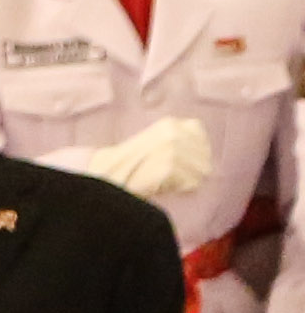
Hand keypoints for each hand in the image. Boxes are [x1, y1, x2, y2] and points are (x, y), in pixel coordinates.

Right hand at [75, 115, 214, 207]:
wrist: (104, 175)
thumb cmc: (132, 165)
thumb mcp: (157, 143)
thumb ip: (182, 144)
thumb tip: (207, 161)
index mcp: (171, 123)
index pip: (200, 136)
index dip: (193, 152)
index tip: (175, 161)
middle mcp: (174, 131)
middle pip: (205, 159)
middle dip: (189, 170)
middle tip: (163, 173)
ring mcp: (171, 147)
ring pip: (200, 173)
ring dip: (182, 181)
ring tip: (160, 178)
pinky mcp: (169, 164)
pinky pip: (190, 184)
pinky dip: (176, 189)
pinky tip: (158, 184)